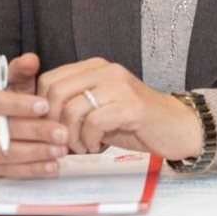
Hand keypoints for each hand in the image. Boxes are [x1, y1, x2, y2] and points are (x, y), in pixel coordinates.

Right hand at [0, 52, 68, 177]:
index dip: (17, 105)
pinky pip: (7, 171)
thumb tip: (32, 59)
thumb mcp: (10, 78)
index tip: (44, 106)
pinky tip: (52, 166)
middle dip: (35, 132)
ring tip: (60, 150)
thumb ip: (21, 70)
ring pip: (4, 154)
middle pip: (1, 130)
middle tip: (62, 133)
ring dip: (35, 153)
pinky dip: (31, 170)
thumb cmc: (1, 93)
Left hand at [37, 57, 202, 159]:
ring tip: (83, 147)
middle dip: (54, 124)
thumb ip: (73, 106)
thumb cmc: (133, 122)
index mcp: (95, 67)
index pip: (49, 80)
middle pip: (56, 92)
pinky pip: (95, 122)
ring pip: (73, 109)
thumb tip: (40, 118)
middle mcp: (106, 70)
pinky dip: (89, 141)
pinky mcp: (132, 106)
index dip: (42, 109)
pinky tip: (97, 148)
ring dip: (72, 137)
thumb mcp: (98, 109)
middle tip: (64, 142)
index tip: (51, 129)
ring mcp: (120, 86)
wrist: (176, 128)